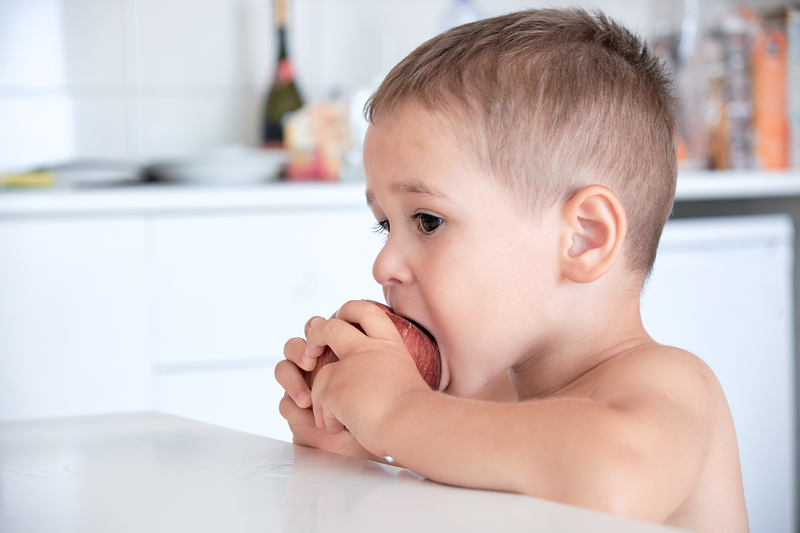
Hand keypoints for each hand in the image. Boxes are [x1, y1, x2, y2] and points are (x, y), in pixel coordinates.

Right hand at [275, 315, 378, 460]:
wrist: (369, 436)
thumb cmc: (376, 402)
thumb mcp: (377, 374)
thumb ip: (370, 355)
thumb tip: (379, 339)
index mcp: (335, 349)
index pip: (318, 329)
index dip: (317, 326)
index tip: (320, 333)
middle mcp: (316, 364)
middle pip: (294, 344)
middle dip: (299, 349)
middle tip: (310, 360)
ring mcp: (304, 385)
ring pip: (283, 369)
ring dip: (291, 380)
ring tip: (307, 397)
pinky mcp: (297, 409)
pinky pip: (284, 403)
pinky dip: (295, 408)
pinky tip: (308, 414)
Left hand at [305, 300, 432, 456]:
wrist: (411, 424)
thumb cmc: (415, 411)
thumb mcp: (404, 377)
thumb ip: (385, 370)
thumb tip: (374, 382)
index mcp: (389, 345)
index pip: (367, 312)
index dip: (350, 310)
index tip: (341, 318)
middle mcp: (367, 350)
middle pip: (331, 327)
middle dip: (315, 334)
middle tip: (311, 350)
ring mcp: (348, 368)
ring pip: (321, 377)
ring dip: (322, 398)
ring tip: (336, 419)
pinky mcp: (334, 388)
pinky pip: (320, 404)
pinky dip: (327, 419)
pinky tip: (341, 427)